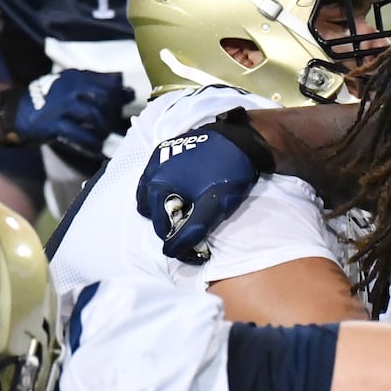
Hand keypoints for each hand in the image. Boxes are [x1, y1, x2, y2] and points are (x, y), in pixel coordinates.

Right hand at [0, 72, 134, 158]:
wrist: (16, 111)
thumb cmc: (51, 100)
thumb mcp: (72, 86)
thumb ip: (98, 86)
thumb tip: (128, 89)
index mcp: (76, 76)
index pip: (108, 83)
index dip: (120, 96)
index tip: (123, 104)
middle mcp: (70, 87)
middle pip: (104, 100)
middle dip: (112, 115)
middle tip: (110, 125)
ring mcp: (62, 105)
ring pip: (95, 116)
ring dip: (103, 129)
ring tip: (102, 136)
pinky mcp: (54, 124)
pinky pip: (80, 134)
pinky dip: (92, 143)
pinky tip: (96, 147)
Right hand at [135, 110, 274, 263]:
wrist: (242, 138)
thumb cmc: (228, 173)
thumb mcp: (213, 207)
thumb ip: (191, 231)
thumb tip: (170, 252)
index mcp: (158, 185)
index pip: (158, 225)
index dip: (174, 239)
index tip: (192, 245)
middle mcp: (152, 170)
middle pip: (148, 208)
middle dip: (164, 220)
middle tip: (187, 223)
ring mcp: (159, 157)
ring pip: (148, 190)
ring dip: (161, 203)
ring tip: (184, 207)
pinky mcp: (169, 147)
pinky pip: (156, 173)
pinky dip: (164, 186)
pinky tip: (183, 188)